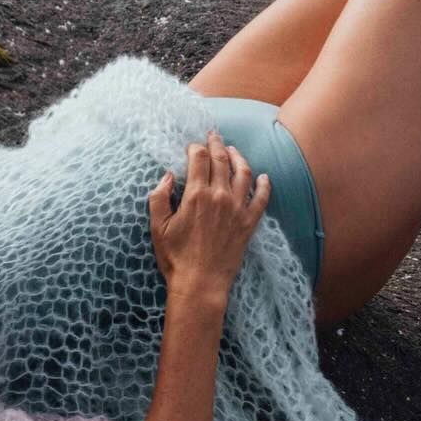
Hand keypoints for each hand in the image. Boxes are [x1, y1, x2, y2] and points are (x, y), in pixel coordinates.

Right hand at [147, 130, 270, 301]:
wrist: (200, 284)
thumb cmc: (175, 257)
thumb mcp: (157, 227)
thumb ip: (159, 197)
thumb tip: (167, 176)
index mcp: (196, 195)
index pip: (199, 158)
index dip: (195, 147)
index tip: (192, 146)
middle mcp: (219, 196)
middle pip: (221, 160)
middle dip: (216, 144)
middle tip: (213, 136)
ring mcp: (237, 209)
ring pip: (243, 173)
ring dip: (238, 157)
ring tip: (233, 150)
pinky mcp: (249, 223)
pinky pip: (262, 198)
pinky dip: (264, 185)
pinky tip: (263, 177)